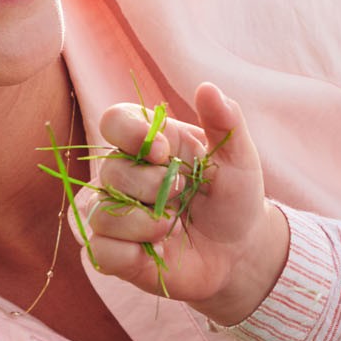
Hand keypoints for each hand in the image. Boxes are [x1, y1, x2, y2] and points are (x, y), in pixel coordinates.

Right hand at [74, 83, 288, 324]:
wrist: (241, 250)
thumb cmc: (234, 197)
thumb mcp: (238, 157)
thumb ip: (226, 121)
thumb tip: (207, 88)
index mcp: (148, 144)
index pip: (113, 121)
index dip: (130, 133)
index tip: (163, 152)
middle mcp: (124, 176)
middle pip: (109, 171)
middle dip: (150, 186)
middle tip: (182, 195)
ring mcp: (116, 214)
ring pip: (99, 214)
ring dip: (142, 223)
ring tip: (171, 227)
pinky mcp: (115, 253)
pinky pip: (100, 251)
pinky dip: (129, 253)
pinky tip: (159, 250)